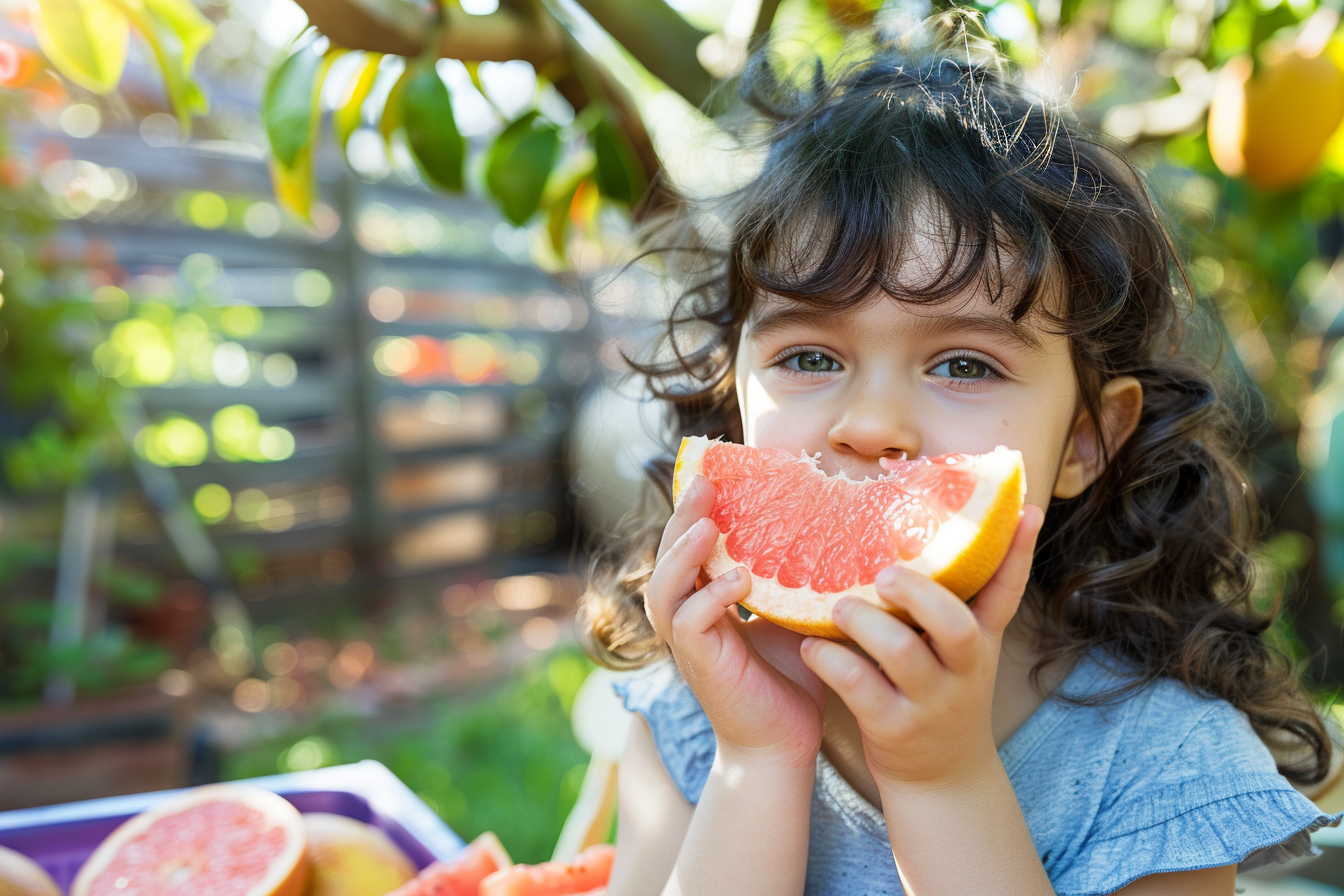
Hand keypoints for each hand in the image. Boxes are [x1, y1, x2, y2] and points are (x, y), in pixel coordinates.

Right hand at [645, 474, 824, 766]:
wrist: (785, 744)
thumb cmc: (791, 679)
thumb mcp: (790, 615)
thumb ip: (789, 578)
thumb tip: (824, 527)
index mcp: (704, 600)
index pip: (689, 546)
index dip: (695, 510)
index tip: (715, 472)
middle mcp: (687, 617)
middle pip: (667, 557)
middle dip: (682, 517)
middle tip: (705, 481)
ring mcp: (689, 643)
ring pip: (663, 588)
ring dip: (683, 553)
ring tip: (708, 525)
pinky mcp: (700, 666)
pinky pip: (690, 623)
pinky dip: (710, 597)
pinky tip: (738, 579)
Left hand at [799, 506, 1045, 792]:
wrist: (943, 778)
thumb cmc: (941, 693)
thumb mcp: (963, 651)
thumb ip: (954, 601)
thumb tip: (937, 532)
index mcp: (980, 641)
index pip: (1007, 591)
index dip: (1019, 551)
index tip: (1025, 508)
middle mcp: (962, 669)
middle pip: (954, 623)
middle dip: (918, 592)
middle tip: (883, 573)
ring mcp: (930, 701)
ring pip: (902, 653)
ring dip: (865, 622)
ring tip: (838, 607)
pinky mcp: (894, 727)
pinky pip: (860, 688)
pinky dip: (831, 662)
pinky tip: (811, 647)